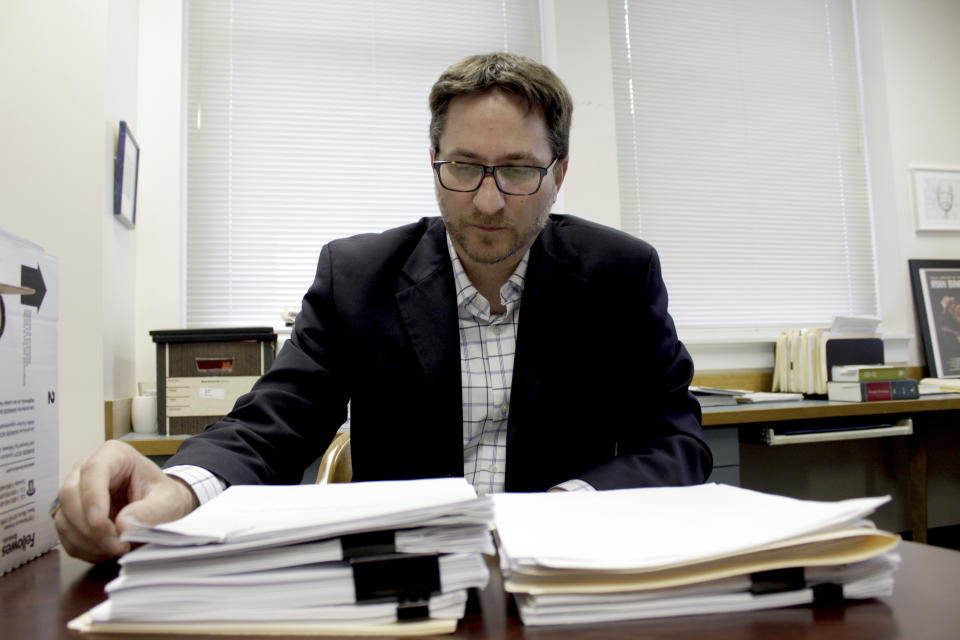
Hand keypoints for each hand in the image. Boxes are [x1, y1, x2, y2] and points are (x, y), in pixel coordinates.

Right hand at [53, 440, 198, 562]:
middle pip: (70, 495)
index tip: (100, 522)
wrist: (159, 507)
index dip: (92, 497)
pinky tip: (106, 551)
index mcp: (114, 455)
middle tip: (116, 544)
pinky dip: (84, 548)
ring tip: (117, 548)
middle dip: (90, 526)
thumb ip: (151, 511)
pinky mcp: (70, 516)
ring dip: (87, 541)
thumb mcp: (169, 502)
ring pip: (64, 518)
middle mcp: (87, 470)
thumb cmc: (163, 497)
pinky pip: (65, 535)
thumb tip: (123, 524)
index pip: (93, 470)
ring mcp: (75, 493)